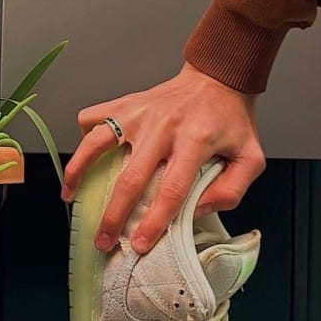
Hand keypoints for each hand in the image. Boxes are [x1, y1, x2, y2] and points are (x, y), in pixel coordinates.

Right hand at [62, 62, 265, 253]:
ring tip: (69, 197)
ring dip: (78, 172)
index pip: (171, 190)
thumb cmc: (232, 121)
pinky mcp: (125, 103)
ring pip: (96, 143)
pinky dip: (83, 138)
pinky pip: (92, 118)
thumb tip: (197, 211)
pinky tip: (86, 157)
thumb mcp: (251, 158)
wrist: (218, 76)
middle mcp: (163, 126)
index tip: (140, 244)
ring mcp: (139, 112)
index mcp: (195, 140)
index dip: (154, 221)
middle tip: (102, 241)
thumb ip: (232, 190)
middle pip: (130, 178)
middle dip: (113, 216)